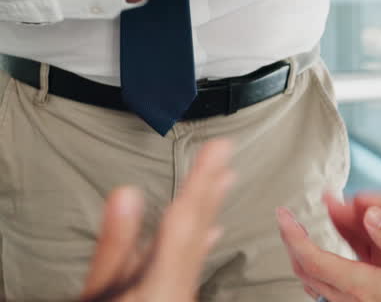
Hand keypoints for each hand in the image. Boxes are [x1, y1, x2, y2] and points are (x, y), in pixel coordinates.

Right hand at [80, 139, 234, 301]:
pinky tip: (214, 230)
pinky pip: (195, 260)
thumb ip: (115, 245)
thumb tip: (126, 193)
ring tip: (225, 177)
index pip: (183, 217)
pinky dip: (203, 238)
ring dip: (210, 207)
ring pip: (199, 241)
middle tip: (225, 148)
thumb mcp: (99, 290)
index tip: (217, 147)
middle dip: (210, 184)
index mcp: (162, 278)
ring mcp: (184, 292)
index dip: (201, 179)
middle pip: (196, 226)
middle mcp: (181, 284)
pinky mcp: (178, 295)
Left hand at [277, 202, 380, 301]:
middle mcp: (350, 300)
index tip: (285, 215)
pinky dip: (318, 267)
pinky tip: (324, 258)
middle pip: (306, 270)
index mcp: (364, 286)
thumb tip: (373, 214)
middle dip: (294, 240)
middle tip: (289, 218)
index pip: (313, 260)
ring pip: (313, 281)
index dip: (294, 236)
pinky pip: (326, 288)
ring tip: (301, 232)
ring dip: (304, 253)